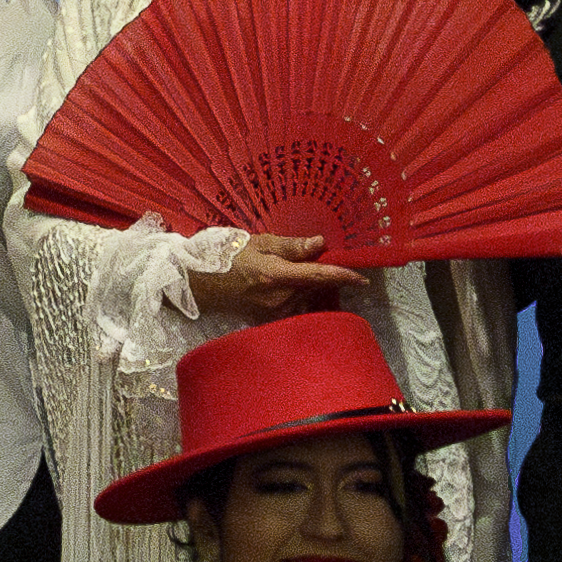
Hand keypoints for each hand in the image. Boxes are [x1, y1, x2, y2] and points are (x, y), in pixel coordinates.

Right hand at [199, 232, 361, 322]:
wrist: (198, 284)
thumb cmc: (226, 256)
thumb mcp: (258, 242)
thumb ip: (291, 246)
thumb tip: (320, 244)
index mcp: (277, 276)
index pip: (319, 276)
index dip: (343, 276)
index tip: (362, 277)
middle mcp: (279, 298)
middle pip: (316, 287)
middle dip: (325, 277)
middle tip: (323, 261)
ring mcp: (274, 312)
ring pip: (306, 297)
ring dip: (310, 286)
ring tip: (295, 271)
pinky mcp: (269, 319)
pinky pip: (294, 306)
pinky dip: (299, 296)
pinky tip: (288, 286)